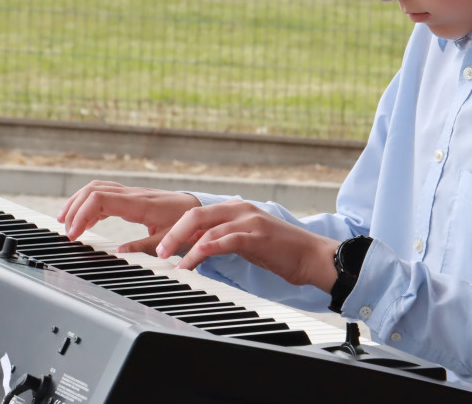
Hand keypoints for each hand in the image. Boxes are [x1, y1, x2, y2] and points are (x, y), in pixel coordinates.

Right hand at [57, 181, 201, 254]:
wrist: (199, 209)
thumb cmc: (187, 223)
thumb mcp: (169, 239)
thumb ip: (144, 246)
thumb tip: (118, 253)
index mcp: (139, 203)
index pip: (100, 198)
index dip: (82, 213)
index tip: (74, 234)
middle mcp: (132, 194)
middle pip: (93, 190)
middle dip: (74, 208)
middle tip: (66, 231)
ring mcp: (131, 194)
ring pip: (97, 189)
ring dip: (79, 204)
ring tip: (67, 223)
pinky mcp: (131, 198)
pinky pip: (105, 195)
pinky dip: (90, 206)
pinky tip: (85, 222)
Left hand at [158, 200, 339, 291]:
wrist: (312, 256)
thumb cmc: (280, 252)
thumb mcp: (246, 242)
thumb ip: (223, 239)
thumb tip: (197, 247)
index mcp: (235, 209)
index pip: (197, 214)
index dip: (175, 229)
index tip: (159, 244)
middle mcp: (239, 209)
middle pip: (195, 214)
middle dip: (172, 232)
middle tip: (158, 251)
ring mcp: (248, 220)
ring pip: (206, 226)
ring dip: (184, 245)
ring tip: (171, 262)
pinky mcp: (256, 235)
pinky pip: (224, 240)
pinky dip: (204, 250)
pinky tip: (192, 261)